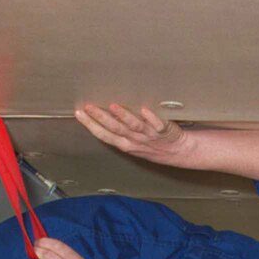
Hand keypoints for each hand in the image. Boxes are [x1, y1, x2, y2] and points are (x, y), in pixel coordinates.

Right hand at [74, 101, 198, 167]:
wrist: (179, 152)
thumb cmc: (153, 145)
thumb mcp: (133, 143)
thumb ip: (119, 129)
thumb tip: (102, 111)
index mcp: (126, 144)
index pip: (104, 135)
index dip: (91, 125)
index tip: (78, 113)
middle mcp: (136, 141)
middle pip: (116, 129)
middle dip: (101, 118)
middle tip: (88, 106)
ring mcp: (149, 136)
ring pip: (133, 126)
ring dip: (123, 116)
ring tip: (112, 106)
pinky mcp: (164, 131)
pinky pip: (157, 124)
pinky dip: (151, 117)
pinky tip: (143, 108)